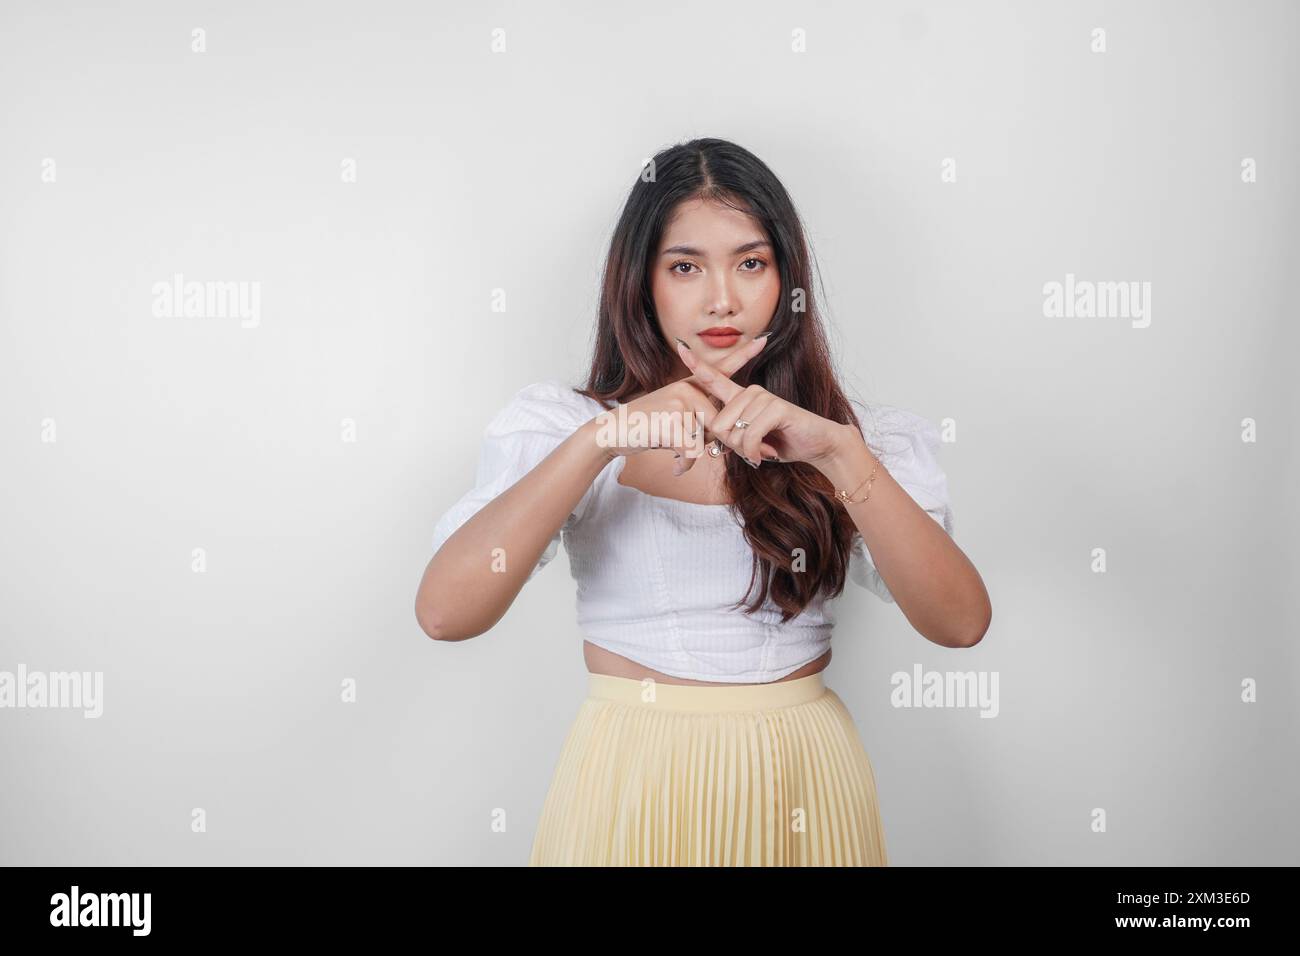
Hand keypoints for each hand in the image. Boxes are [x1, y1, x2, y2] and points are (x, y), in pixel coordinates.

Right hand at [589, 334, 778, 474]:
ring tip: (679, 456)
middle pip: (722, 423)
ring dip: (695, 455)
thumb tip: (728, 440)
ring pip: (707, 439)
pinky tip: (677, 466)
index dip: (744, 354)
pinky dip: (686, 463)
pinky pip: (694, 450)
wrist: (614, 432)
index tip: (765, 339)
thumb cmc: (649, 428)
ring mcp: (680, 403)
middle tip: (700, 455)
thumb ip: (703, 422)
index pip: (722, 369)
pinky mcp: (672, 421)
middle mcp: (688, 389)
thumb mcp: (677, 418)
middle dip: (717, 446)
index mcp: (691, 385)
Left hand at [674, 339, 852, 468]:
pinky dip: (754, 451)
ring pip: (734, 433)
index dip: (696, 364)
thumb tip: (715, 447)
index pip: (714, 378)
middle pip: (718, 425)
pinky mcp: (776, 407)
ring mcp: (763, 397)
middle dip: (731, 447)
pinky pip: (751, 435)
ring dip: (746, 452)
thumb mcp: (752, 443)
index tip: (680, 347)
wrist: (816, 445)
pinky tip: (765, 454)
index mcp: (741, 397)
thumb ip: (733, 440)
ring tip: (760, 452)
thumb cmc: (783, 442)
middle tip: (750, 453)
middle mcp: (750, 392)